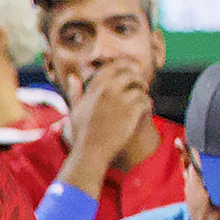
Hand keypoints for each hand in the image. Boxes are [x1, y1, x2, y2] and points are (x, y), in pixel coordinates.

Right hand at [60, 58, 153, 187]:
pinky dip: (147, 105)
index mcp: (94, 88)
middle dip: (137, 77)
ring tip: (142, 98)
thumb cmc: (82, 133)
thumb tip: (72, 77)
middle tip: (140, 85)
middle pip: (129, 72)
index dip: (124, 67)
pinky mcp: (132, 110)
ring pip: (140, 85)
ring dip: (143, 91)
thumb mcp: (75, 110)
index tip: (130, 72)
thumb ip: (75, 92)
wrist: (91, 152)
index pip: (113, 67)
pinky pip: (146, 100)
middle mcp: (107, 90)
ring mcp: (120, 99)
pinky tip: (145, 111)